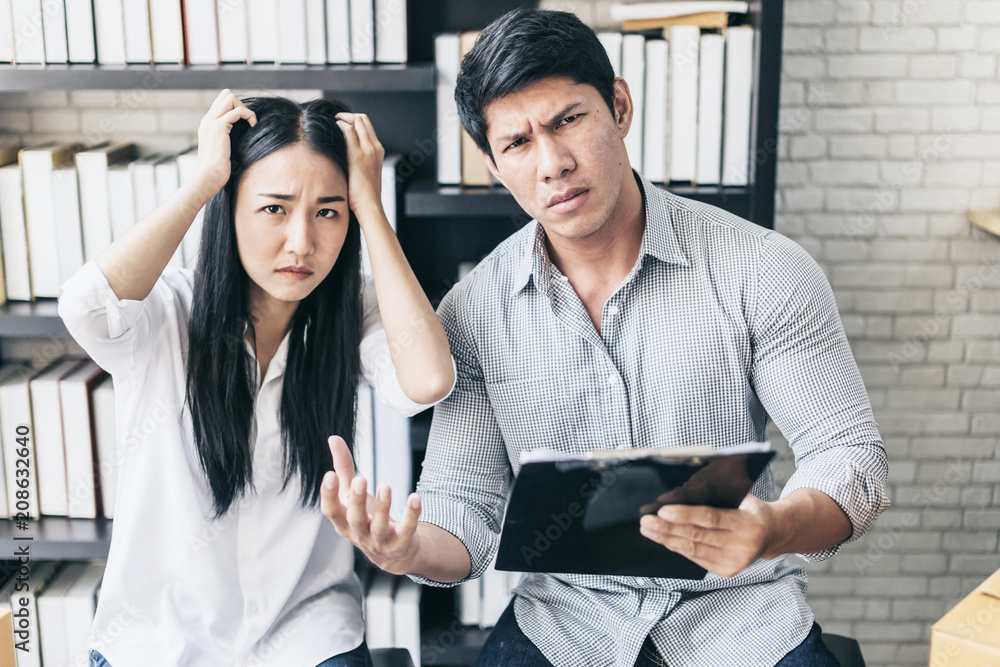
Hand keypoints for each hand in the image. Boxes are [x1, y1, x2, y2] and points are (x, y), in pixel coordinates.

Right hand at [194, 89, 256, 196]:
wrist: (207, 178)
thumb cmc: (217, 171)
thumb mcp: (223, 153)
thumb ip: (227, 142)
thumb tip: (241, 141)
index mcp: (207, 125)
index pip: (222, 103)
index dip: (237, 108)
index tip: (246, 124)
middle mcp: (208, 120)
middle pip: (226, 95)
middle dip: (241, 104)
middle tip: (248, 122)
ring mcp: (211, 122)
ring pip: (230, 97)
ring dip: (245, 108)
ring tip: (251, 124)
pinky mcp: (219, 127)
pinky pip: (238, 111)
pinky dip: (249, 115)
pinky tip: (253, 126)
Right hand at [321, 435, 421, 574]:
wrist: (393, 553)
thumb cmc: (367, 518)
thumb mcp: (353, 495)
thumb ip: (343, 468)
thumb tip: (333, 438)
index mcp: (344, 522)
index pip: (331, 511)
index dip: (329, 495)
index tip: (329, 475)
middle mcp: (359, 534)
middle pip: (354, 520)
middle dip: (356, 500)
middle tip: (360, 480)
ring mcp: (380, 541)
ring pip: (379, 527)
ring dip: (383, 507)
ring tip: (386, 486)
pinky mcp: (401, 542)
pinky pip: (407, 529)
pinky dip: (411, 515)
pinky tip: (415, 497)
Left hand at [335, 112, 385, 222]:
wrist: (370, 205)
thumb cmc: (365, 194)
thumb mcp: (365, 173)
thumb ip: (359, 161)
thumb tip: (345, 157)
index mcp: (378, 151)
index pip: (367, 126)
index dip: (354, 120)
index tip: (343, 122)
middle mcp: (375, 147)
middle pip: (363, 119)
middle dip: (348, 115)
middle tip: (336, 119)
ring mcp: (368, 150)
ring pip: (357, 121)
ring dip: (343, 118)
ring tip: (333, 121)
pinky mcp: (358, 155)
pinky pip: (349, 131)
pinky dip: (340, 125)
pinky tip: (333, 128)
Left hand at [638, 494, 778, 577]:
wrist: (772, 534)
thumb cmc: (751, 510)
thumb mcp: (741, 498)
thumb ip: (717, 498)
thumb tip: (679, 493)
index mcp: (747, 522)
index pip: (710, 518)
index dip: (684, 515)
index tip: (662, 511)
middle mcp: (742, 545)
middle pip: (697, 536)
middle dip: (667, 529)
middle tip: (646, 521)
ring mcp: (735, 562)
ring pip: (693, 549)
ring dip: (667, 539)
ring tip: (649, 530)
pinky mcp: (726, 571)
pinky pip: (696, 558)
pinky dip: (678, 548)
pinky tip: (665, 539)